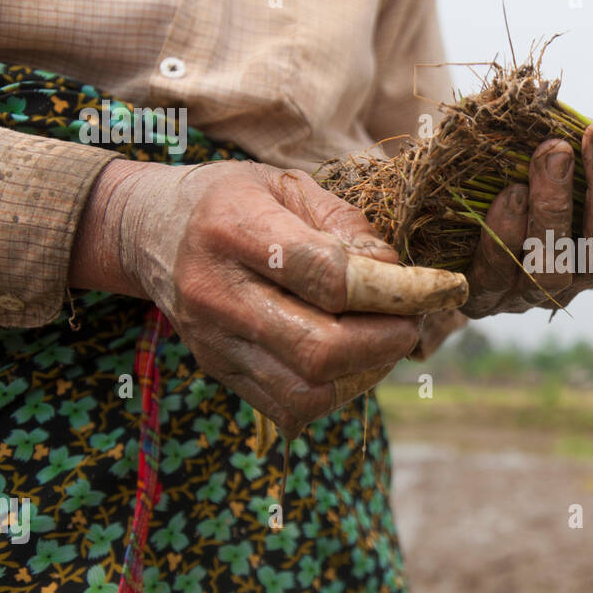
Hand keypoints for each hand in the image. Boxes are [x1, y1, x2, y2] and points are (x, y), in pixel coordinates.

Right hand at [70, 159, 466, 435]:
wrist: (150, 230)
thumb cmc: (234, 199)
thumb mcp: (290, 185)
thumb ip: (348, 226)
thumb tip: (398, 277)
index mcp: (234, 229)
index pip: (331, 278)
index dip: (400, 290)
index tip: (443, 286)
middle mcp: (216, 294)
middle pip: (321, 350)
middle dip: (388, 340)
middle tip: (414, 318)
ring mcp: (214, 343)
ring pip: (308, 392)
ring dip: (367, 372)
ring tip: (384, 337)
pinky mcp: (220, 373)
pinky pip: (291, 407)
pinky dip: (338, 391)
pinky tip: (353, 358)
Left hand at [459, 120, 592, 317]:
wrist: (450, 225)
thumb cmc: (522, 186)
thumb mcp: (563, 174)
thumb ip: (588, 158)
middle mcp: (575, 282)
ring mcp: (529, 294)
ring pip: (552, 264)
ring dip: (556, 204)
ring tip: (554, 149)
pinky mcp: (483, 296)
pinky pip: (497, 272)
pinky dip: (506, 232)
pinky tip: (511, 192)